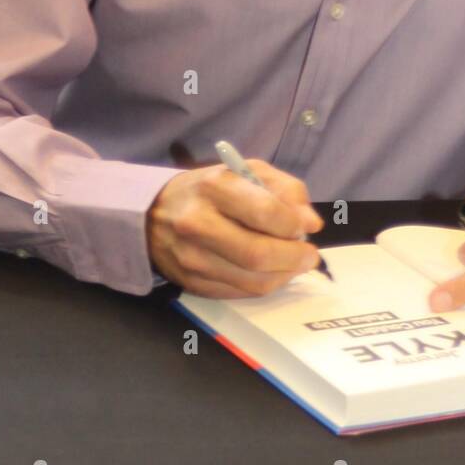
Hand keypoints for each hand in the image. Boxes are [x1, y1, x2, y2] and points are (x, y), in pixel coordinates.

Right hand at [147, 159, 324, 296]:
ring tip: (295, 263)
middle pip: (258, 254)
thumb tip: (310, 223)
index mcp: (214, 187)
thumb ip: (285, 189)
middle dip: (294, 257)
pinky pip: (241, 293)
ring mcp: (192, 258)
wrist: (154, 213)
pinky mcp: (192, 283)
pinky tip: (273, 271)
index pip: (264, 212)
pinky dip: (265, 284)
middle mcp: (198, 223)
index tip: (307, 226)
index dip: (294, 224)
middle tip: (309, 254)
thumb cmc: (211, 189)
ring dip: (285, 275)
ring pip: (253, 281)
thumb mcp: (247, 171)